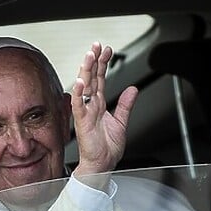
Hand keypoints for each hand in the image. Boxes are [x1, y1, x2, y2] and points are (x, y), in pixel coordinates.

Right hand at [71, 42, 138, 178]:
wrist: (102, 164)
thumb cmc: (106, 147)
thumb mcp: (121, 122)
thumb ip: (125, 104)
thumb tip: (132, 89)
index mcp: (99, 104)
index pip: (100, 79)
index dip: (102, 63)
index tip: (105, 49)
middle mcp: (91, 105)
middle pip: (91, 78)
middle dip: (93, 61)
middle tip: (96, 46)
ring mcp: (85, 112)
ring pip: (84, 88)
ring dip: (85, 71)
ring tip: (88, 56)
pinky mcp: (82, 122)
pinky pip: (79, 105)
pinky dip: (79, 94)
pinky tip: (80, 82)